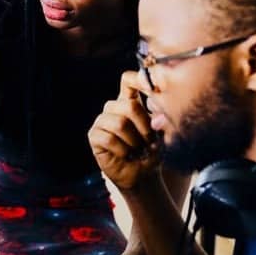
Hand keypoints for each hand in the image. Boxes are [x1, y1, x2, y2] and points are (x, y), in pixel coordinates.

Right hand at [88, 71, 161, 190]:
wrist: (141, 175)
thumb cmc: (151, 152)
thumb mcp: (161, 135)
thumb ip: (160, 123)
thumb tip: (157, 120)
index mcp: (130, 102)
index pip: (128, 80)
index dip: (138, 79)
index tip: (152, 87)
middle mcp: (114, 108)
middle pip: (129, 105)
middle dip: (144, 126)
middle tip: (150, 141)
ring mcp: (102, 121)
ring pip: (119, 123)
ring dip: (134, 141)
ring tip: (139, 150)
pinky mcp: (94, 135)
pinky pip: (108, 138)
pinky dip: (122, 150)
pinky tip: (126, 155)